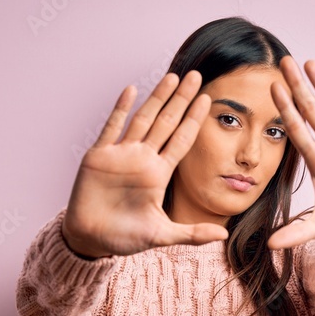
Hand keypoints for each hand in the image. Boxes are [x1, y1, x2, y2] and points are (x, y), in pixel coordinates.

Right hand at [63, 71, 228, 257]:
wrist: (90, 239)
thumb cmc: (124, 238)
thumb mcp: (162, 235)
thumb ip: (192, 234)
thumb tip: (224, 235)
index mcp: (158, 174)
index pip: (181, 141)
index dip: (194, 120)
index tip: (208, 99)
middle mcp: (142, 159)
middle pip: (166, 123)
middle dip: (181, 100)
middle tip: (196, 76)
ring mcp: (121, 155)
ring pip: (143, 120)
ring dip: (157, 98)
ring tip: (172, 77)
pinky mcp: (99, 157)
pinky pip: (111, 128)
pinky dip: (120, 109)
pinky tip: (131, 90)